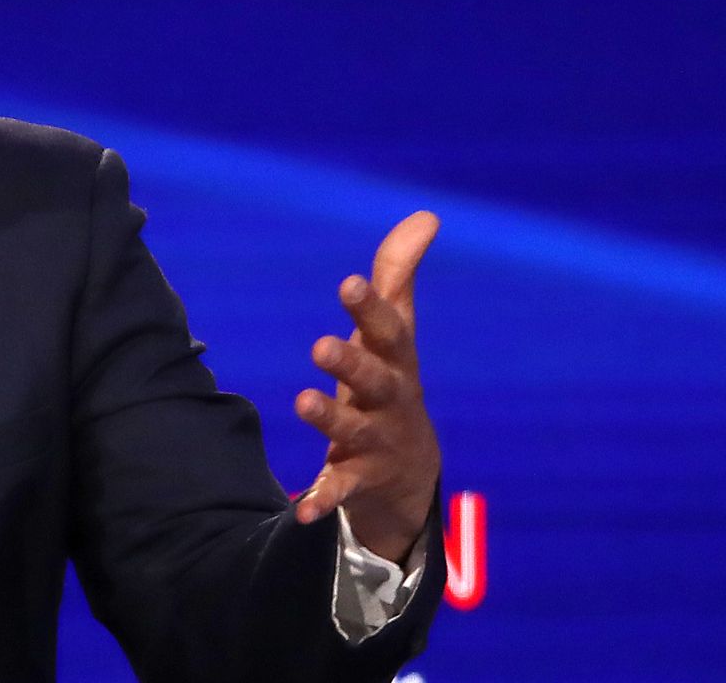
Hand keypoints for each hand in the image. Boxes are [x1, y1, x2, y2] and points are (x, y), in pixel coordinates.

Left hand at [293, 210, 441, 563]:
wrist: (411, 471)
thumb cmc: (392, 383)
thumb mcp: (395, 333)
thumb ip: (399, 276)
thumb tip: (425, 216)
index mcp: (396, 361)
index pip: (387, 330)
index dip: (370, 307)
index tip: (349, 282)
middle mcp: (390, 400)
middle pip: (374, 379)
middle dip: (350, 362)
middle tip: (319, 345)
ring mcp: (376, 442)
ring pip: (352, 431)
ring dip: (328, 419)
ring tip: (300, 401)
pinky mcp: (358, 479)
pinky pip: (340, 490)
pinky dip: (323, 498)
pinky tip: (301, 509)